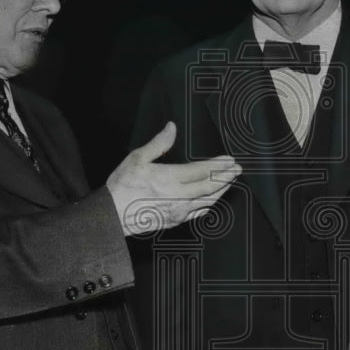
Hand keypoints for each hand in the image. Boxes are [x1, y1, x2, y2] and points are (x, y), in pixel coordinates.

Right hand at [106, 122, 240, 236]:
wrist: (111, 216)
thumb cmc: (122, 186)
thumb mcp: (137, 158)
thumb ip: (158, 144)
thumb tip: (172, 128)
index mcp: (170, 178)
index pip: (203, 170)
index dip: (219, 165)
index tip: (230, 160)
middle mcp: (179, 196)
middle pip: (210, 186)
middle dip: (226, 177)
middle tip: (237, 170)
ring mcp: (178, 211)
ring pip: (207, 201)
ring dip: (221, 190)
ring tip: (230, 182)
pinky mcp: (174, 221)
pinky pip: (198, 213)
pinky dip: (209, 205)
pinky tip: (212, 201)